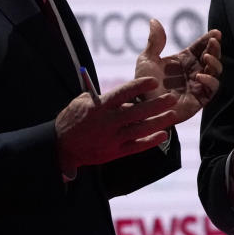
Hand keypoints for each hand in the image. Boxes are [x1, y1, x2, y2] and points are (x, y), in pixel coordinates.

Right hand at [54, 76, 177, 173]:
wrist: (61, 146)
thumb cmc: (73, 118)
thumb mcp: (82, 101)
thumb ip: (103, 97)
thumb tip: (125, 92)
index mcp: (99, 107)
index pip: (123, 93)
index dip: (140, 86)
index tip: (154, 81)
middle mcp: (107, 122)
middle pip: (137, 112)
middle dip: (157, 105)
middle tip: (172, 98)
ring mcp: (111, 139)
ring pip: (140, 130)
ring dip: (159, 122)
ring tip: (173, 114)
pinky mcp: (114, 153)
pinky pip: (136, 147)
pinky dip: (151, 141)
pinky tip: (163, 134)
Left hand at [134, 19, 221, 123]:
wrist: (140, 107)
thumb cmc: (143, 84)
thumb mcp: (146, 60)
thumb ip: (154, 42)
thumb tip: (154, 20)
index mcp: (184, 60)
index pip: (201, 46)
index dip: (209, 39)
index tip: (215, 32)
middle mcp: (193, 71)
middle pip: (211, 57)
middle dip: (215, 48)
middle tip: (214, 41)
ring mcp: (197, 85)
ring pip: (215, 72)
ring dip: (215, 63)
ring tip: (207, 56)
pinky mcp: (199, 99)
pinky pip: (211, 89)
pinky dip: (210, 81)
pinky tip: (201, 75)